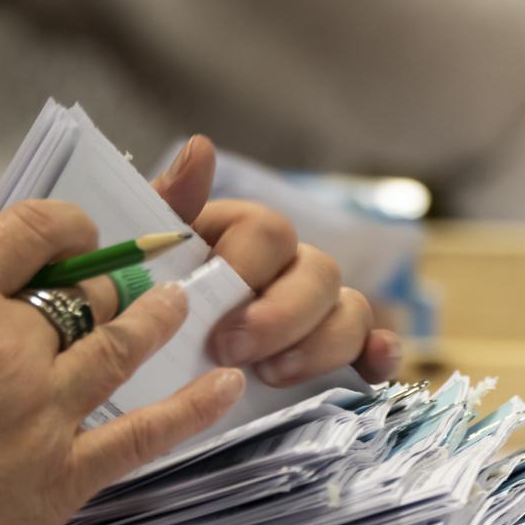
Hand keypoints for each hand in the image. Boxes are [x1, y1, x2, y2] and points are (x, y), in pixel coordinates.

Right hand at [0, 201, 245, 524]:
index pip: (31, 231)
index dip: (67, 226)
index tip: (79, 235)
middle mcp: (2, 345)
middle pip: (85, 291)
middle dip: (106, 284)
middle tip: (123, 286)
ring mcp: (40, 410)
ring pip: (123, 344)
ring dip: (158, 319)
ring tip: (181, 305)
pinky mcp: (62, 474)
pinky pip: (145, 431)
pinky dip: (193, 406)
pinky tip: (225, 384)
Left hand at [150, 137, 402, 385]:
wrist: (153, 361)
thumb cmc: (148, 305)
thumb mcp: (143, 255)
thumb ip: (169, 205)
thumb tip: (201, 147)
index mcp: (244, 236)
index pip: (270, 232)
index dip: (247, 271)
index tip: (210, 318)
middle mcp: (290, 267)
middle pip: (321, 272)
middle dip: (281, 316)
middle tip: (232, 351)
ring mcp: (320, 312)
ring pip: (352, 311)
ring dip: (320, 345)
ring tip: (270, 377)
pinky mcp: (339, 354)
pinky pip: (374, 347)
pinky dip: (381, 355)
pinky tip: (373, 365)